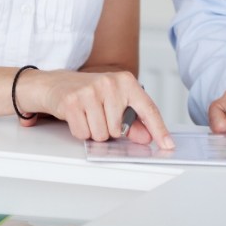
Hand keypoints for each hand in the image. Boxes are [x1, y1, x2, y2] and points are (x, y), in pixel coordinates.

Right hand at [18, 69, 173, 149]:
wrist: (57, 83)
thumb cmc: (89, 93)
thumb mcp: (114, 102)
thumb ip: (132, 121)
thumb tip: (147, 137)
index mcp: (126, 81)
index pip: (147, 108)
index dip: (159, 129)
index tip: (168, 144)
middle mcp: (110, 83)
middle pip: (118, 130)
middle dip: (108, 130)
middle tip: (98, 114)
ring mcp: (91, 91)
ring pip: (101, 135)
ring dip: (93, 131)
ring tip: (87, 115)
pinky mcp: (73, 101)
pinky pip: (83, 133)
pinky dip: (80, 130)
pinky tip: (77, 116)